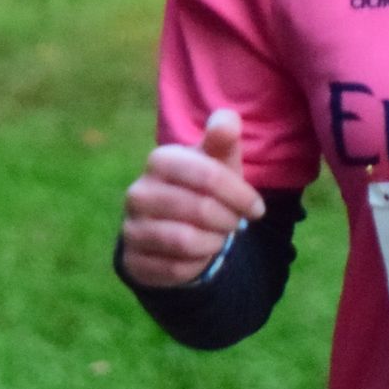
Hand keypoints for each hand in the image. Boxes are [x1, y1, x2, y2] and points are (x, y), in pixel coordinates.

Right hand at [119, 110, 264, 287]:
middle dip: (228, 220)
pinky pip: (174, 268)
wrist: (173, 225)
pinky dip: (197, 264)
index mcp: (160, 161)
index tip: (257, 209)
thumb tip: (227, 120)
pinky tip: (199, 254)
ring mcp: (131, 228)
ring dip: (214, 242)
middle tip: (234, 223)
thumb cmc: (203, 187)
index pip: (208, 176)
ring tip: (217, 236)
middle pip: (200, 210)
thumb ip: (223, 139)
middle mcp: (138, 193)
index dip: (240, 195)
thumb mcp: (218, 162)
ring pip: (186, 241)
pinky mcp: (133, 260)